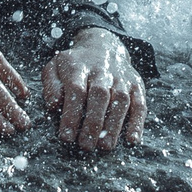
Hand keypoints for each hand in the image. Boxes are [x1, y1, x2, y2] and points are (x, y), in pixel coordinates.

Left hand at [42, 28, 144, 151]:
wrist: (103, 45)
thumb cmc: (75, 65)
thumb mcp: (55, 68)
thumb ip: (51, 86)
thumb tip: (54, 106)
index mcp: (79, 68)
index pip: (76, 91)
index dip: (71, 115)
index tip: (66, 136)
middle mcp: (102, 71)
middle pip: (99, 96)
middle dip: (92, 123)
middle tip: (86, 145)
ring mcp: (121, 79)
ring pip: (121, 101)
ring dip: (114, 125)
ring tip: (105, 146)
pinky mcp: (136, 86)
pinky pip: (140, 104)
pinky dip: (138, 123)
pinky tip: (132, 140)